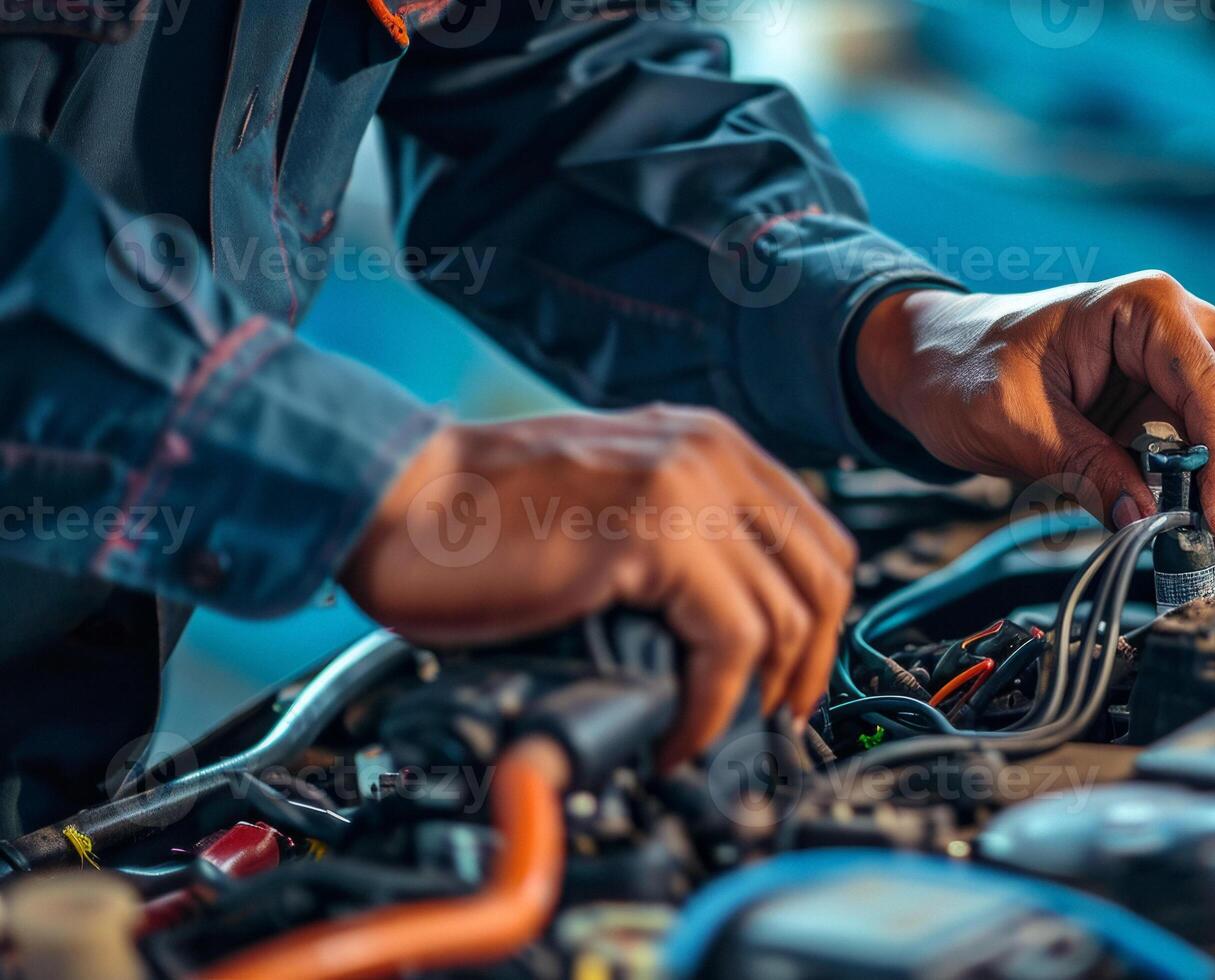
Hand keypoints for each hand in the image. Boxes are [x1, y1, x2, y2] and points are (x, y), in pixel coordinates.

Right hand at [340, 407, 855, 767]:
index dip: (820, 620)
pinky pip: (733, 644)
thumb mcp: (607, 502)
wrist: (389, 498)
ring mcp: (688, 488)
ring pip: (788, 615)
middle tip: (770, 721)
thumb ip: (676, 535)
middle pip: (825, 576)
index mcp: (707, 441)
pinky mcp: (653, 535)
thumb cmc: (471, 517)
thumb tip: (728, 628)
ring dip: (758, 698)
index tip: (793, 679)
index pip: (818, 536)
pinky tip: (678, 735)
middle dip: (809, 665)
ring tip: (708, 735)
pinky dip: (714, 707)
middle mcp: (710, 453)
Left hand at [856, 273, 1214, 540]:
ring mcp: (1186, 364)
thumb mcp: (1013, 424)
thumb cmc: (963, 367)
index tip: (1214, 520)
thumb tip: (1148, 520)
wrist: (933, 362)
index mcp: (1147, 307)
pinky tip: (1195, 515)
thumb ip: (1086, 468)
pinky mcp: (1175, 404)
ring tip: (1214, 526)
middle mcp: (1183, 326)